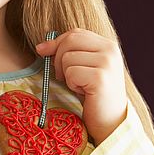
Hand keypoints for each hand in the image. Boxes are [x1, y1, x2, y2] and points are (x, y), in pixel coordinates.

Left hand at [36, 28, 127, 145]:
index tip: (43, 52)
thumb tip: (41, 47)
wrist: (111, 121)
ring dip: (67, 76)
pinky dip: (72, 85)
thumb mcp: (84, 68)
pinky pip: (71, 73)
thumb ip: (69, 52)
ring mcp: (107, 63)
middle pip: (69, 41)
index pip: (75, 33)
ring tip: (80, 86)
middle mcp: (110, 50)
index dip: (57, 42)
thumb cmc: (94, 95)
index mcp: (108, 45)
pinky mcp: (100, 77)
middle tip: (64, 77)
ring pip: (67, 58)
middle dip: (58, 58)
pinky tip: (84, 92)